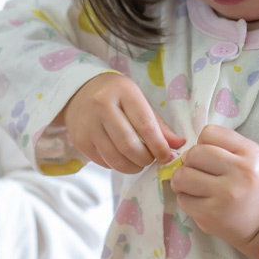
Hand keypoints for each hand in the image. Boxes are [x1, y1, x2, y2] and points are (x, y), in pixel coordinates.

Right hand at [62, 73, 184, 173]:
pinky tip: (121, 156)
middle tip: (151, 159)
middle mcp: (102, 106)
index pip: (145, 125)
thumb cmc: (116, 97)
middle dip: (145, 159)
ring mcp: (88, 124)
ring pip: (116, 158)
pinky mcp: (80, 140)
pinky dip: (117, 165)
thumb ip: (159, 124)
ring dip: (133, 167)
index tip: (167, 156)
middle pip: (129, 145)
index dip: (159, 146)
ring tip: (138, 161)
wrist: (79, 93)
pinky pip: (104, 162)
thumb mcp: (139, 101)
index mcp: (123, 92)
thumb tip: (179, 145)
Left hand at [169, 124, 258, 258]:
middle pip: (194, 153)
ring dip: (181, 180)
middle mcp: (241, 172)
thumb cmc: (249, 185)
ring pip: (182, 176)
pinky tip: (198, 201)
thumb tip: (184, 153)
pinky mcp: (212, 215)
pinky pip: (182, 199)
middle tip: (197, 172)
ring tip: (191, 185)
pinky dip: (185, 199)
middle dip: (189, 162)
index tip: (208, 157)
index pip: (209, 133)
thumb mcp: (247, 157)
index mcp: (250, 152)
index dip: (202, 143)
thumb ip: (220, 146)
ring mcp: (226, 195)